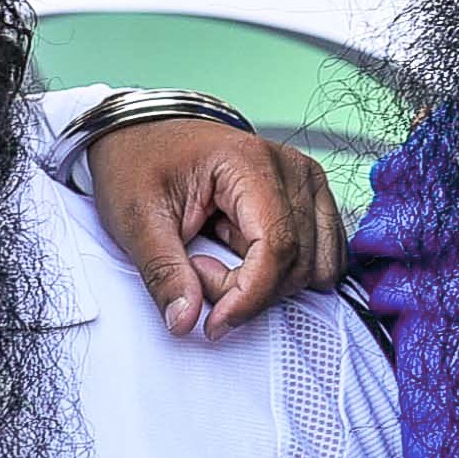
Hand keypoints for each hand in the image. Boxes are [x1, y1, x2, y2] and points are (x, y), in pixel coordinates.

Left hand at [85, 118, 350, 340]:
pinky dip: (286, 272)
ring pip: (314, 263)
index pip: (276, 246)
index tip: (213, 323)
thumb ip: (164, 273)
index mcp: (248, 162)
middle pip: (297, 260)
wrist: (142, 134)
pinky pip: (322, 253)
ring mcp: (305, 180)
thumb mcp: (136, 219)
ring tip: (219, 261)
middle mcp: (289, 167)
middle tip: (195, 274)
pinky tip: (243, 256)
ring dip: (269, 283)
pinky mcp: (308, 195)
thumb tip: (185, 321)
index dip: (248, 296)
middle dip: (248, 290)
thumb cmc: (138, 164)